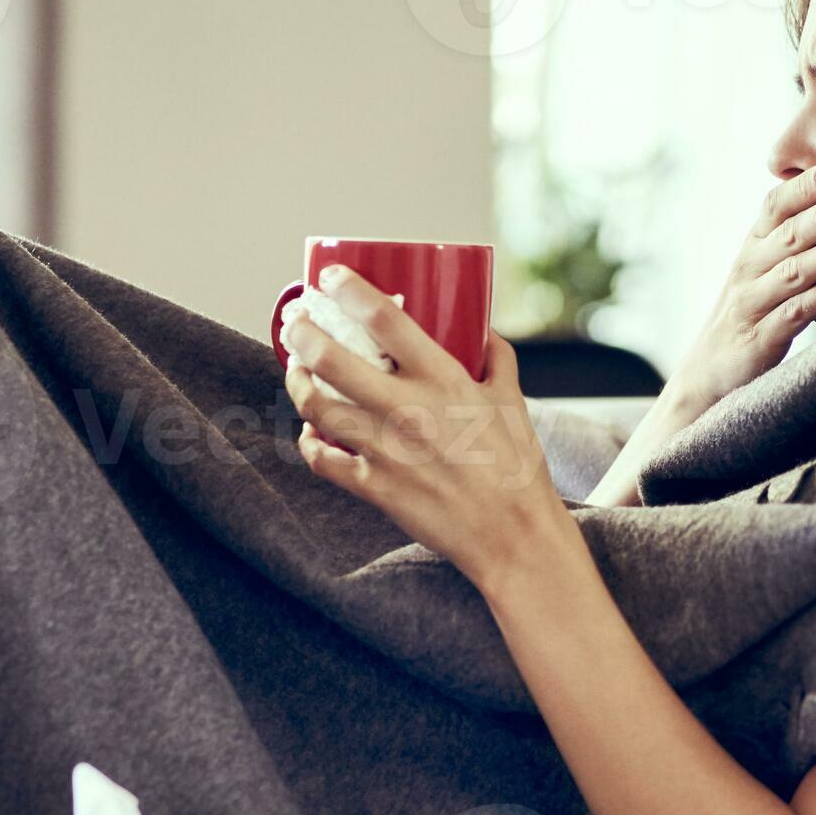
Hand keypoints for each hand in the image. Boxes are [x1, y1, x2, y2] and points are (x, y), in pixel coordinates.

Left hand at [283, 267, 579, 593]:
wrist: (513, 536)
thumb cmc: (518, 469)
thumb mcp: (513, 400)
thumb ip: (495, 359)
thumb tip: (481, 330)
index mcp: (445, 381)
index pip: (386, 319)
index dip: (349, 291)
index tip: (330, 278)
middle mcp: (410, 411)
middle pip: (334, 360)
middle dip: (303, 335)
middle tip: (297, 325)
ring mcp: (387, 451)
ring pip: (318, 409)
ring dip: (299, 385)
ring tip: (297, 371)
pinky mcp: (376, 487)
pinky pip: (323, 460)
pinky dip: (309, 443)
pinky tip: (310, 432)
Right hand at [659, 160, 815, 424]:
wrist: (709, 372)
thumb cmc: (751, 311)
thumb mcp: (763, 269)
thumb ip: (791, 236)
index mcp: (753, 247)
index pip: (774, 207)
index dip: (803, 187)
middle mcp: (749, 269)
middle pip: (787, 236)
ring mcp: (753, 304)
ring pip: (793, 272)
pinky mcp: (760, 338)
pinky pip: (794, 313)